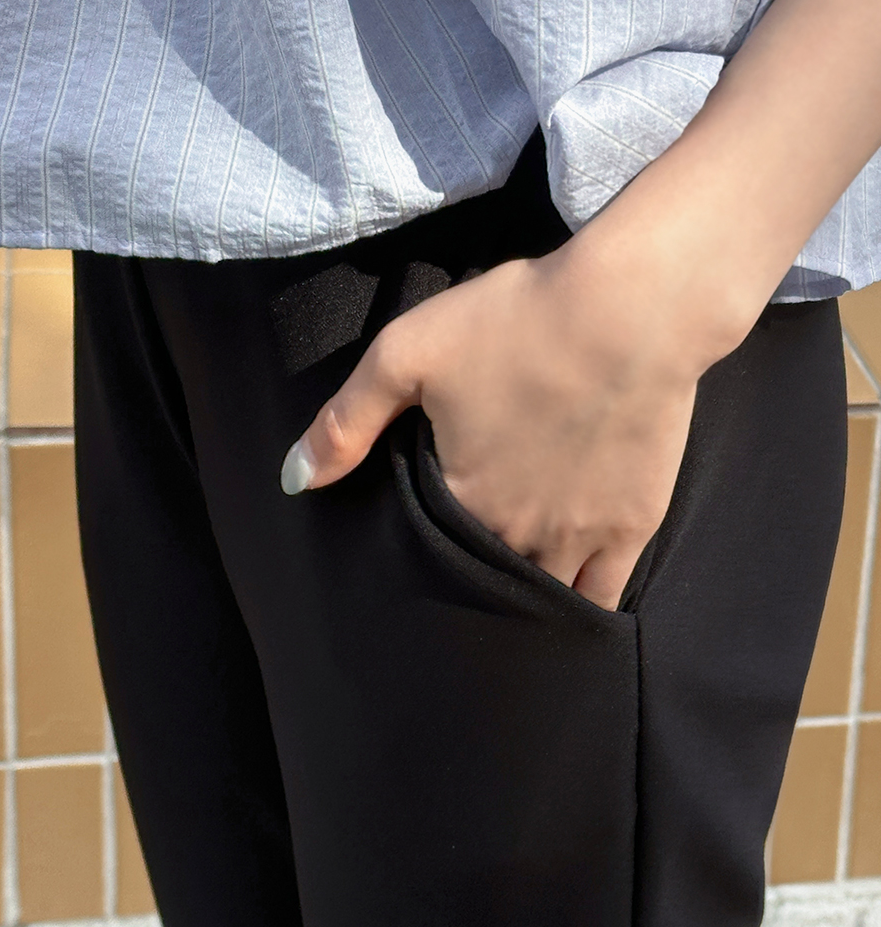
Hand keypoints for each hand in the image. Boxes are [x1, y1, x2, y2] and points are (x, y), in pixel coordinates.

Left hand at [280, 233, 753, 611]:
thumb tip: (294, 480)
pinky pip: (602, 595)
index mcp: (461, 501)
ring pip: (538, 599)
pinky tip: (564, 617)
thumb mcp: (407, 352)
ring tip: (504, 602)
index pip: (425, 555)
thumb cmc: (516, 321)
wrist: (632, 309)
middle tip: (456, 581)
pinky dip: (579, 610)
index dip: (418, 553)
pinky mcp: (630, 525)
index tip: (415, 549)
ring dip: (516, 604)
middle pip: (481, 583)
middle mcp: (517, 535)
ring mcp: (579, 537)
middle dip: (465, 584)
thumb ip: (346, 421)